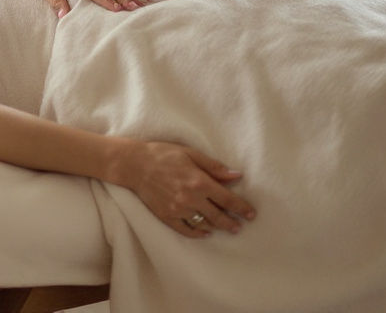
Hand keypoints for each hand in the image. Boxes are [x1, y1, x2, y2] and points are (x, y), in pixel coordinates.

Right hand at [114, 139, 255, 237]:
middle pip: (218, 216)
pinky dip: (198, 233)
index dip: (241, 208)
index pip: (227, 199)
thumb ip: (214, 167)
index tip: (251, 214)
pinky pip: (187, 230)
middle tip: (240, 226)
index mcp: (199, 181)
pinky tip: (205, 232)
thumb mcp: (190, 153)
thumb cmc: (162, 154)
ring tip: (224, 228)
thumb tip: (236, 175)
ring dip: (217, 227)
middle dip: (232, 222)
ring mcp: (179, 210)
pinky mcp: (167, 217)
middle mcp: (191, 198)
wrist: (134, 164)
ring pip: (204, 224)